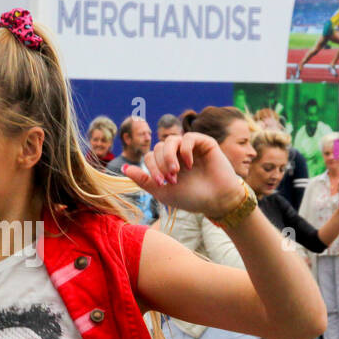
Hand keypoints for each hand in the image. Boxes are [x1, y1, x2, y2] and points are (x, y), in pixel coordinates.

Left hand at [121, 133, 248, 217]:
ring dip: (169, 156)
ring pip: (170, 140)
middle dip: (161, 164)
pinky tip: (189, 164)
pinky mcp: (204, 143)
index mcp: (166, 165)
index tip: (162, 183)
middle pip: (158, 147)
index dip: (152, 168)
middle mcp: (177, 154)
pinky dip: (185, 150)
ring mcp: (190, 148)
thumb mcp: (162, 192)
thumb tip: (122, 168)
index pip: (150, 156)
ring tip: (176, 171)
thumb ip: (143, 180)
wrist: (217, 201)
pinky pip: (188, 137)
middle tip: (171, 179)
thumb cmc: (191, 198)